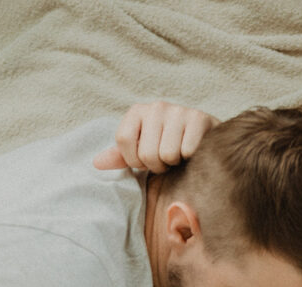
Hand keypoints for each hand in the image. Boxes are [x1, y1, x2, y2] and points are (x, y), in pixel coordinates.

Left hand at [93, 101, 219, 172]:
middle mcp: (156, 106)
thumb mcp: (141, 151)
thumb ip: (121, 157)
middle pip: (147, 154)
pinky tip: (194, 152)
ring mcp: (178, 110)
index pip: (123, 141)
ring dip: (176, 164)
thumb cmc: (169, 148)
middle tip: (168, 160)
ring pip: (167, 155)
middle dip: (158, 166)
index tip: (147, 160)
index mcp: (137, 111)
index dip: (135, 160)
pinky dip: (191, 159)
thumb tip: (97, 163)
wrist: (205, 141)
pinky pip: (187, 152)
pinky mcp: (199, 119)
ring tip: (181, 155)